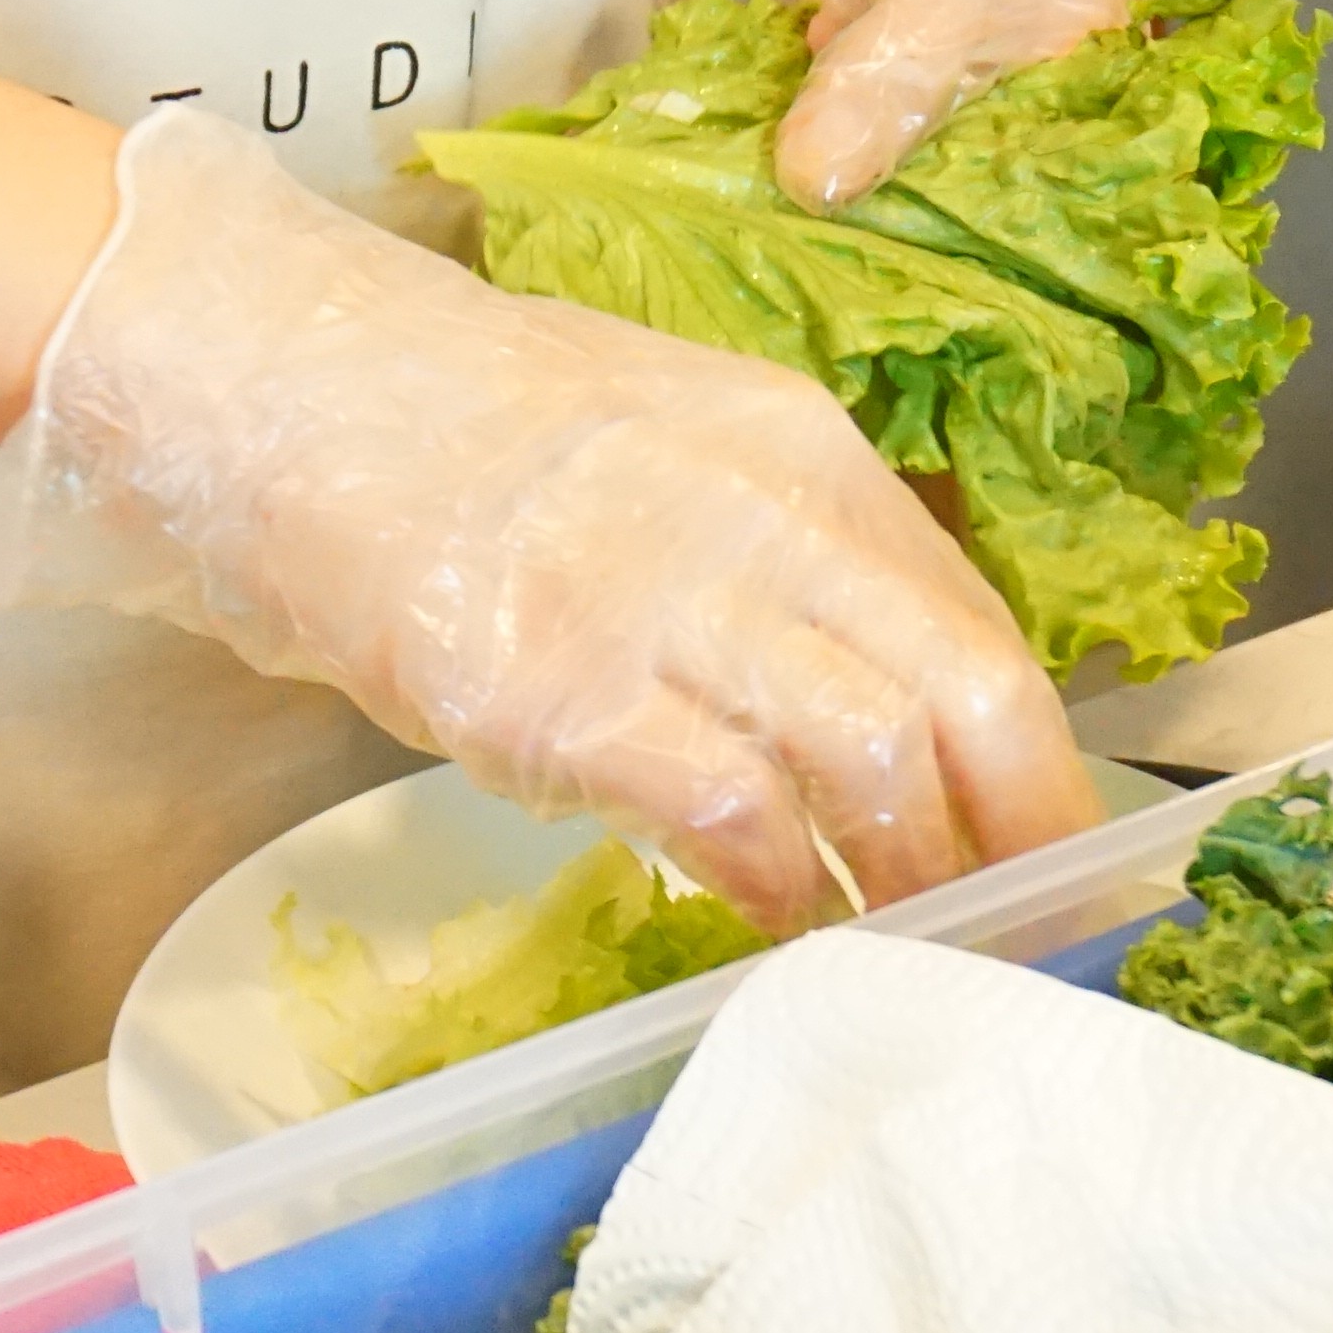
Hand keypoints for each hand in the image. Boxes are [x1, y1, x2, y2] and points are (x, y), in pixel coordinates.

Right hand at [0, 109, 1099, 923]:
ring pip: (875, 758)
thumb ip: (771, 545)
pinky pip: (730, 811)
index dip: (1037, 753)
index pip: (972, 617)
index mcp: (798, 447)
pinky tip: (780, 927)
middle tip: (1032, 934)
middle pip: (967, 692)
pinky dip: (780, 887)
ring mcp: (661, 600)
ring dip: (912, 879)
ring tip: (912, 952)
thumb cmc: (450, 424)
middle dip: (1022, 835)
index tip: (1058, 847)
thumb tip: (860, 679)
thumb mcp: (662, 440)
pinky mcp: (560, 690)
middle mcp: (759, 513)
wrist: (273, 380)